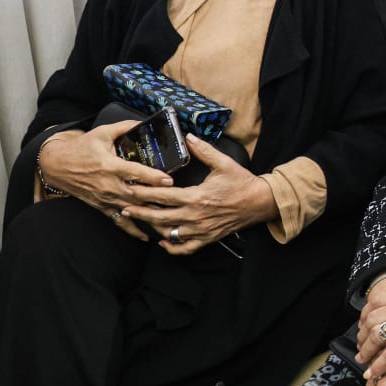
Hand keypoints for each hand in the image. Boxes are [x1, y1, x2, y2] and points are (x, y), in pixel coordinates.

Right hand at [37, 122, 175, 241]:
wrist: (57, 165)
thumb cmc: (81, 148)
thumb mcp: (102, 133)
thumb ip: (125, 126)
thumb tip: (145, 121)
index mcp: (109, 165)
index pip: (134, 172)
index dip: (152, 177)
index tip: (169, 180)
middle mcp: (108, 184)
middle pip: (136, 194)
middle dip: (156, 199)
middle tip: (177, 202)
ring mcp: (105, 198)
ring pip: (130, 209)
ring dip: (149, 216)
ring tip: (169, 222)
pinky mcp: (101, 206)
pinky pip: (118, 221)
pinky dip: (132, 229)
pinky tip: (146, 236)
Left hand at [121, 133, 276, 254]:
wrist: (260, 203)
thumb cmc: (242, 183)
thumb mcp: (224, 163)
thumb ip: (204, 150)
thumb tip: (188, 137)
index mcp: (197, 196)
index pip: (163, 196)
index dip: (145, 192)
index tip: (131, 188)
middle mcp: (195, 216)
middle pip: (159, 217)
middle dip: (140, 212)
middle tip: (125, 207)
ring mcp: (201, 229)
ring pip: (169, 233)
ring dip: (152, 227)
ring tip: (140, 220)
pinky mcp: (207, 238)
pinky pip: (185, 248)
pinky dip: (172, 247)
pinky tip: (163, 242)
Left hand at [356, 274, 385, 379]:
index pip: (377, 301)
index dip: (367, 314)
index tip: (365, 322)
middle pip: (372, 318)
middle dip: (362, 333)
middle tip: (361, 342)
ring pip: (376, 336)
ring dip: (366, 349)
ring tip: (363, 358)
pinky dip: (379, 365)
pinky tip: (373, 372)